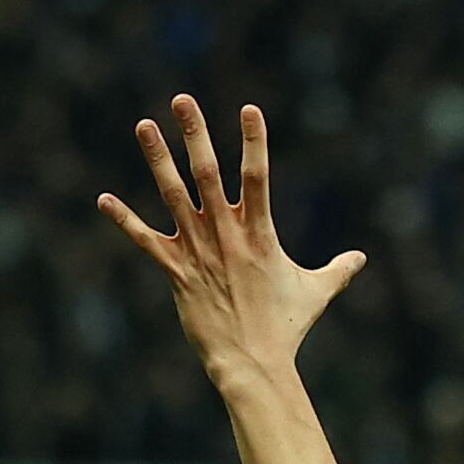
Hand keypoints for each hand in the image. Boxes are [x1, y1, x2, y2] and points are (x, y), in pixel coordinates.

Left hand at [96, 94, 363, 388]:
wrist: (253, 363)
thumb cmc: (288, 328)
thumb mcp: (317, 293)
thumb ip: (338, 270)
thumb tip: (360, 258)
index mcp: (260, 233)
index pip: (258, 176)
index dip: (254, 141)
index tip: (249, 108)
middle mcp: (226, 235)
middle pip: (208, 174)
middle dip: (195, 134)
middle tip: (182, 100)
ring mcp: (198, 251)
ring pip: (173, 195)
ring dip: (157, 158)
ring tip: (144, 124)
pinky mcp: (176, 272)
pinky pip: (146, 241)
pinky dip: (124, 220)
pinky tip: (103, 199)